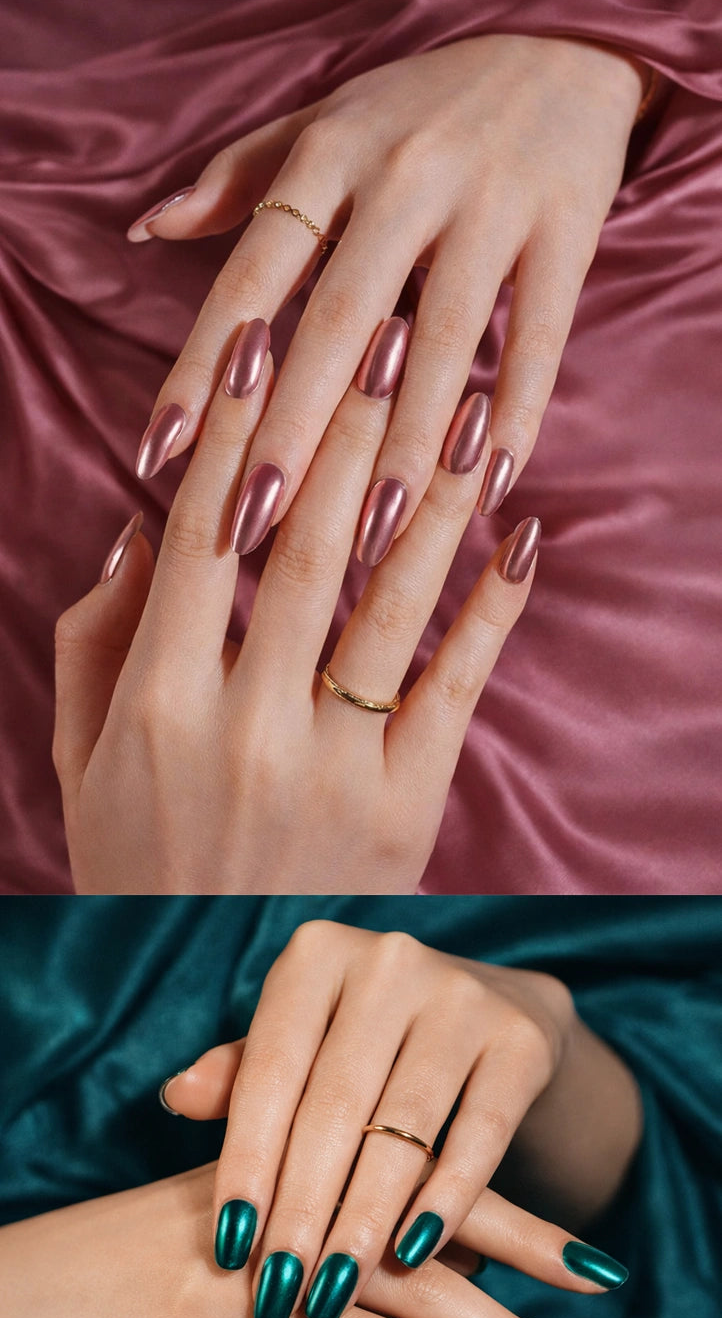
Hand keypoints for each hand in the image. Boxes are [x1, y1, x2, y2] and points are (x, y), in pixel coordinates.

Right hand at [0, 1162, 623, 1317]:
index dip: (520, 1237)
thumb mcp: (246, 1198)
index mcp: (303, 1176)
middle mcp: (286, 1230)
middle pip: (424, 1282)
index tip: (598, 1272)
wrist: (36, 1281)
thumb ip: (335, 1203)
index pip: (432, 1198)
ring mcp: (245, 1302)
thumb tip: (442, 1236)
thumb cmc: (152, 1243)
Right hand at [53, 321, 536, 892]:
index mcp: (159, 702)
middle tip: (388, 332)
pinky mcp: (407, 805)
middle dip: (350, 427)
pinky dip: (494, 610)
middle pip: (308, 545)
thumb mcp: (80, 762)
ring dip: (434, 492)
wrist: (218, 985)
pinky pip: (456, 687)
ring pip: (390, 600)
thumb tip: (145, 527)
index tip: (260, 339)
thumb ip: (96, 641)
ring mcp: (337, 765)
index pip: (202, 534)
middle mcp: (249, 725)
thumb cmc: (141, 862)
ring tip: (466, 403)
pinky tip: (523, 538)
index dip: (231, 431)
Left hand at [126, 33, 645, 551]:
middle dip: (291, 432)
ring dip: (406, 449)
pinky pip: (539, 336)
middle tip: (252, 524)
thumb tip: (148, 229)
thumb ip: (240, 178)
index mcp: (329, 157)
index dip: (203, 368)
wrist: (562, 45)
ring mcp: (491, 202)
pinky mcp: (567, 227)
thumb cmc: (419, 108)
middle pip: (337, 323)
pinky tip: (492, 485)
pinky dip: (518, 413)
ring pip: (444, 344)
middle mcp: (403, 177)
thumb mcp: (324, 124)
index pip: (251, 277)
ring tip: (369, 539)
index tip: (160, 454)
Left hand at [160, 921, 631, 1317]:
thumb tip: (177, 1095)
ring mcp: (462, 994)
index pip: (269, 1072)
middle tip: (278, 1293)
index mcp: (317, 954)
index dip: (247, 1162)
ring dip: (364, 1220)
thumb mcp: (302, 1045)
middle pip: (334, 1105)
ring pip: (403, 1128)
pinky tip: (415, 1255)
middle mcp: (389, 960)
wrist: (497, 1012)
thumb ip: (242, 1073)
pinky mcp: (523, 1037)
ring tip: (334, 1293)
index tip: (228, 1248)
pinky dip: (446, 1200)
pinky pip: (478, 1134)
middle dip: (302, 1209)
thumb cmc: (367, 1042)